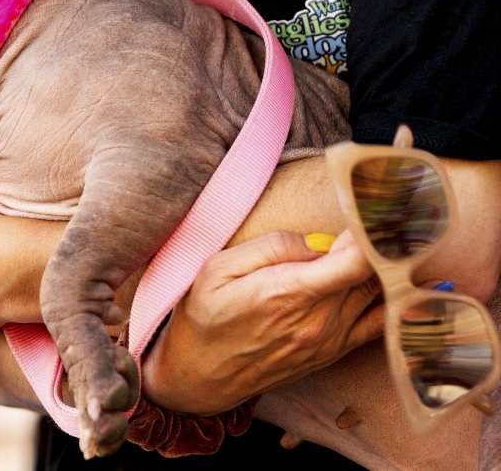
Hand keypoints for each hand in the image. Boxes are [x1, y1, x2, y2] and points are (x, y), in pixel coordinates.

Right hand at [140, 230, 385, 415]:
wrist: (202, 375)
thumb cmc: (206, 316)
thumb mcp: (219, 268)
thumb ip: (272, 246)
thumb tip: (320, 240)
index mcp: (288, 292)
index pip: (357, 261)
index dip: (370, 233)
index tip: (363, 214)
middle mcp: (318, 319)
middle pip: (373, 271)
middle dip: (372, 243)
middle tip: (361, 222)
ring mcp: (331, 339)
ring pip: (378, 292)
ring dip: (378, 266)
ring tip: (360, 246)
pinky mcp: (335, 352)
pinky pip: (379, 322)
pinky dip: (387, 299)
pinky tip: (379, 280)